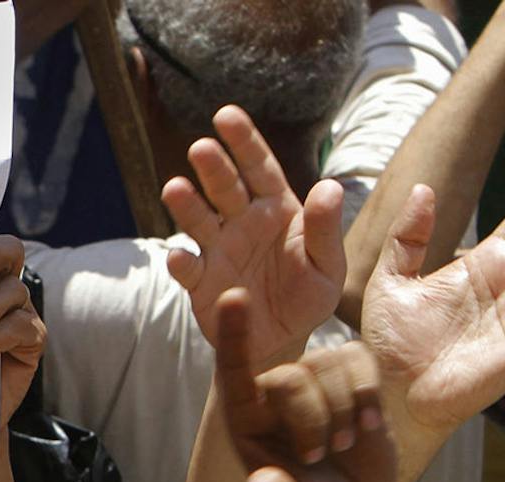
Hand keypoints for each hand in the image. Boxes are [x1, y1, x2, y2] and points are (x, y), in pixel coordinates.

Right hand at [164, 106, 346, 364]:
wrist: (283, 343)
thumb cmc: (308, 298)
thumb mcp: (328, 267)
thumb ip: (326, 229)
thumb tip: (330, 186)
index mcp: (276, 211)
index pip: (259, 168)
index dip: (243, 141)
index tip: (225, 115)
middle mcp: (241, 224)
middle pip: (225, 188)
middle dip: (213, 167)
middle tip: (202, 148)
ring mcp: (217, 252)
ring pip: (198, 221)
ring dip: (186, 205)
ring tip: (174, 188)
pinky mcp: (201, 284)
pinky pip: (188, 270)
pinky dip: (181, 263)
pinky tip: (180, 255)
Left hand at [216, 292, 415, 481]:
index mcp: (245, 419)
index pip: (232, 369)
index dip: (234, 334)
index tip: (233, 296)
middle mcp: (273, 392)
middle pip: (290, 376)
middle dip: (312, 419)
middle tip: (319, 457)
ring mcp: (313, 379)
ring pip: (328, 364)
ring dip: (344, 410)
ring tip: (346, 445)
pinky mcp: (350, 374)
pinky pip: (359, 360)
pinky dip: (368, 392)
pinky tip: (371, 424)